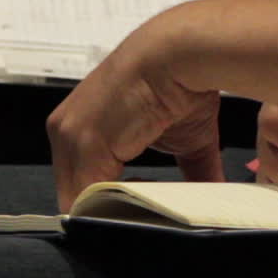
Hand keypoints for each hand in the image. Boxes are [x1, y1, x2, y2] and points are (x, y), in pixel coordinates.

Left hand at [48, 25, 223, 210]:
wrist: (182, 54)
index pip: (81, 182)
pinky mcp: (82, 140)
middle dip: (110, 214)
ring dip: (112, 214)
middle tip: (143, 223)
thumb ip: (191, 174)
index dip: (109, 205)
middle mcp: (66, 130)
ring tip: (145, 218)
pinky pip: (85, 195)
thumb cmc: (181, 82)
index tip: (138, 216)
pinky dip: (110, 211)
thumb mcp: (185, 142)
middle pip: (76, 194)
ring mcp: (69, 135)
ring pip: (78, 198)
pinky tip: (139, 211)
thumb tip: (212, 198)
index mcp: (81, 127)